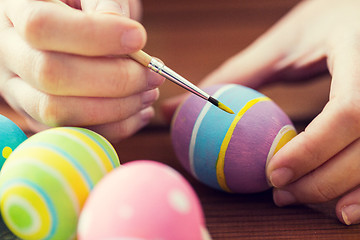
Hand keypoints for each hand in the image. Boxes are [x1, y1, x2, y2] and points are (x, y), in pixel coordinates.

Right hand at [0, 0, 163, 141]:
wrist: (65, 22)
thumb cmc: (83, 4)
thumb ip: (105, 5)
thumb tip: (129, 40)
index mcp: (14, 10)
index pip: (43, 26)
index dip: (95, 36)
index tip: (138, 37)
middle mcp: (8, 54)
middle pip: (51, 75)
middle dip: (114, 80)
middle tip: (153, 75)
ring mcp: (19, 90)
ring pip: (57, 112)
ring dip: (115, 109)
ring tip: (149, 93)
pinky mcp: (39, 116)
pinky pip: (73, 132)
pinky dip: (114, 128)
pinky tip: (140, 112)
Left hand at [162, 0, 359, 224]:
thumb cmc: (326, 21)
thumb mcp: (282, 42)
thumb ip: (236, 74)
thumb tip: (172, 109)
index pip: (347, 111)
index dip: (312, 150)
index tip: (273, 173)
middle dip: (321, 180)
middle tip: (279, 192)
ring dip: (341, 190)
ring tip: (296, 197)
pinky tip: (342, 207)